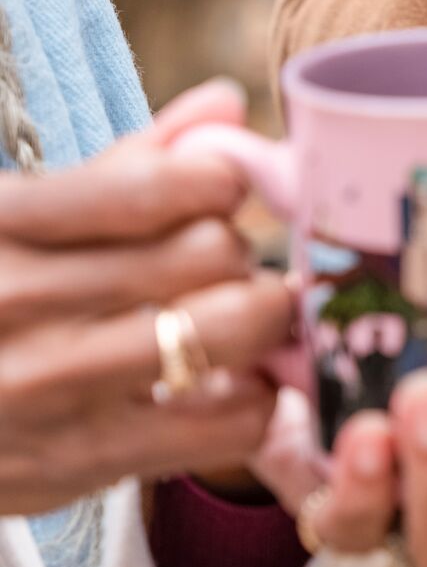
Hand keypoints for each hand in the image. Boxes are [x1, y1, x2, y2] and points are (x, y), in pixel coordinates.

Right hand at [0, 80, 294, 515]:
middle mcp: (15, 301)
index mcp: (0, 223)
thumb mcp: (14, 222)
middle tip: (230, 269)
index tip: (219, 195)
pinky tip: (225, 386)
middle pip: (210, 252)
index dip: (218, 182)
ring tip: (241, 321)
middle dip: (239, 253)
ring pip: (230, 330)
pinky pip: (229, 423)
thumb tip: (228, 103)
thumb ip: (124, 166)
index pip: (157, 183)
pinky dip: (253, 399)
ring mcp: (47, 388)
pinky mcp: (80, 463)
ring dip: (261, 321)